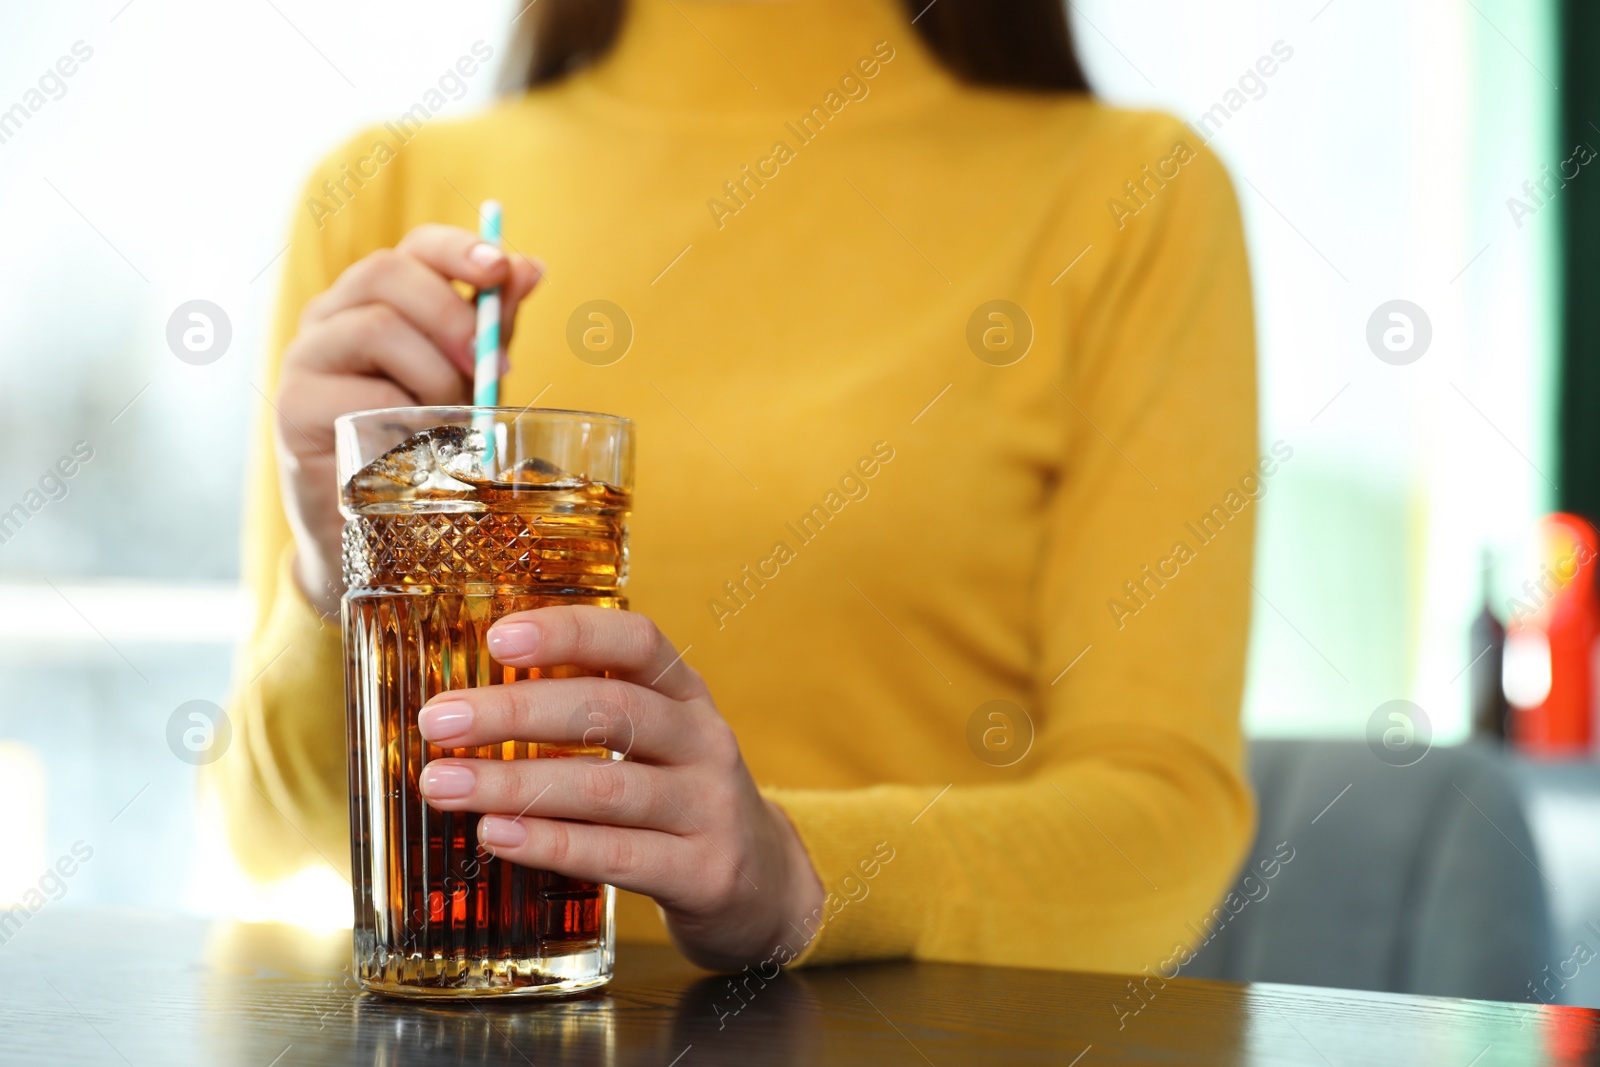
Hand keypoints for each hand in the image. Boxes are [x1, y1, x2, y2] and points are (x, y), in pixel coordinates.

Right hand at [274, 224, 542, 615]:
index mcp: (377, 297)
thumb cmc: (426, 441)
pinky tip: (419, 445)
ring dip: (433, 374)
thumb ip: (491, 327)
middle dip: (451, 314)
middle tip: (487, 365)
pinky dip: (406, 417)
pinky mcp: (293, 407)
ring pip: (376, 328)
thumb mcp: (468, 379)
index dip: (458, 248)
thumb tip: (529, 267)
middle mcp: (331, 314)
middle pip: (386, 273)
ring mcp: (305, 356)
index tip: (501, 267)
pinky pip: (362, 394)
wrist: (378, 520)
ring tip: (453, 420)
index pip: (413, 246)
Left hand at [413, 606, 825, 970]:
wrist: (764, 887)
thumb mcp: (656, 743)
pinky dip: (550, 843)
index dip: (570, 632)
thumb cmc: (679, 803)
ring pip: (605, 786)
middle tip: (440, 719)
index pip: (637, 641)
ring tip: (445, 784)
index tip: (499, 638)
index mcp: (687, 695)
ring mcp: (709, 807)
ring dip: (515, 783)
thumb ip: (588, 714)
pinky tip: (497, 835)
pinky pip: (616, 855)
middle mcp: (705, 741)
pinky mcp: (703, 871)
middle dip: (517, 711)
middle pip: (612, 710)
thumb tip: (469, 699)